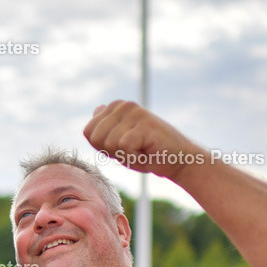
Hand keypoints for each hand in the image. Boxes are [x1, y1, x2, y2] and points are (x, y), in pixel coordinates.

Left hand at [84, 101, 205, 180]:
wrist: (178, 161)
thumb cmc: (148, 154)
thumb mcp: (121, 142)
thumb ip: (107, 129)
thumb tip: (98, 108)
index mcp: (116, 107)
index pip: (88, 132)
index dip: (102, 148)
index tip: (122, 148)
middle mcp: (123, 105)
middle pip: (95, 138)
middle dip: (111, 152)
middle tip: (132, 150)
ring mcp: (134, 112)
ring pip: (108, 143)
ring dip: (124, 155)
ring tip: (141, 150)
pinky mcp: (144, 124)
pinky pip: (123, 147)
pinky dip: (133, 157)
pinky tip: (147, 152)